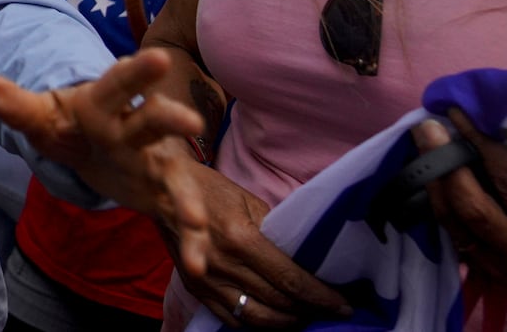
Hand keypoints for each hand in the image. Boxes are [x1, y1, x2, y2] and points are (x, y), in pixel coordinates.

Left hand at [0, 50, 210, 275]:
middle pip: (155, 121)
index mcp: (105, 105)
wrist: (100, 146)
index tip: (158, 58)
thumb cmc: (73, 126)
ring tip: (194, 217)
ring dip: (186, 195)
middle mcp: (137, 130)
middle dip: (173, 120)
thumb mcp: (44, 117)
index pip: (119, 84)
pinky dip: (190, 241)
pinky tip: (196, 265)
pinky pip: (179, 217)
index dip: (137, 72)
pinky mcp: (164, 194)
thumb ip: (19, 107)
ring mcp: (155, 163)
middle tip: (191, 122)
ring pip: (175, 175)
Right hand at [161, 165, 353, 326]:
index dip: (321, 297)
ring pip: (257, 319)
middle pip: (278, 303)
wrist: (162, 191)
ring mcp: (207, 281)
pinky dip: (258, 325)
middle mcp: (224, 264)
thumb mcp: (248, 199)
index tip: (343, 304)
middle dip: (310, 311)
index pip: (291, 280)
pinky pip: (233, 320)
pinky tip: (275, 319)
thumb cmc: (210, 189)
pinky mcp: (196, 289)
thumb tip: (305, 258)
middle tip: (331, 311)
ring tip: (307, 317)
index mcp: (241, 239)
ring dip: (287, 323)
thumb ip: (275, 231)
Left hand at [416, 110, 506, 299]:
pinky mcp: (480, 271)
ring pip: (450, 220)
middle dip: (444, 163)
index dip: (482, 144)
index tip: (461, 114)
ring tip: (423, 143)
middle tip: (429, 127)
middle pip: (469, 206)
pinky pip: (450, 231)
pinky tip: (431, 171)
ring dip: (433, 179)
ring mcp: (496, 268)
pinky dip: (439, 199)